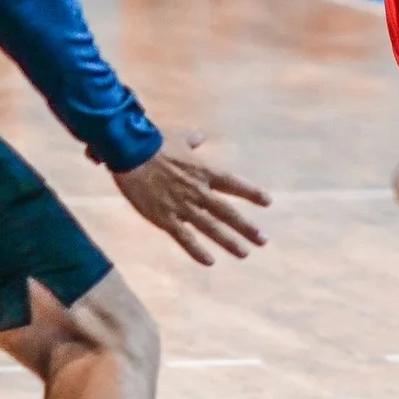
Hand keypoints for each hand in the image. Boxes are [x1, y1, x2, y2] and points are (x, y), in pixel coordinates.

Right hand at [112, 136, 270, 264]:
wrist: (130, 152)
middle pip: (227, 212)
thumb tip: (200, 136)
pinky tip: (210, 261)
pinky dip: (197, 251)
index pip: (234, 184)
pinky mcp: (165, 218)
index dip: (252, 193)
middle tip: (263, 240)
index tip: (268, 202)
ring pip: (211, 228)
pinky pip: (185, 238)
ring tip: (244, 253)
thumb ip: (192, 140)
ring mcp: (183, 206)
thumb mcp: (179, 137)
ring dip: (229, 242)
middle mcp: (198, 191)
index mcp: (204, 171)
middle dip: (246, 227)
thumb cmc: (154, 142)